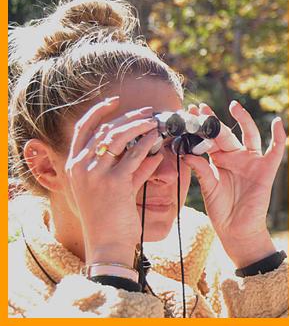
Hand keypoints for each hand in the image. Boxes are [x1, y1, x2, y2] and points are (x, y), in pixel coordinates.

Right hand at [65, 96, 162, 265]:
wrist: (106, 244)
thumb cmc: (107, 217)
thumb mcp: (109, 189)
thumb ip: (127, 169)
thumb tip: (150, 152)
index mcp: (74, 165)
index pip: (83, 128)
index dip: (99, 111)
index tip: (114, 101)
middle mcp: (80, 166)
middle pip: (105, 130)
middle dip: (128, 117)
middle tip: (147, 112)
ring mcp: (95, 174)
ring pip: (118, 138)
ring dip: (139, 126)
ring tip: (154, 122)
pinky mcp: (114, 183)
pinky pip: (134, 157)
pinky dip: (147, 145)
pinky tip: (157, 140)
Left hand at [184, 101, 286, 266]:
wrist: (235, 229)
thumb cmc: (220, 208)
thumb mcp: (207, 186)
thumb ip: (199, 169)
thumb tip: (186, 153)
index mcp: (218, 160)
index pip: (209, 139)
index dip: (200, 127)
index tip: (190, 112)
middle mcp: (234, 157)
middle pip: (225, 134)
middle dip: (214, 121)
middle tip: (202, 108)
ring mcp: (251, 161)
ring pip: (249, 135)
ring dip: (243, 120)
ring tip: (233, 106)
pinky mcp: (266, 170)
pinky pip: (274, 151)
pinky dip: (278, 137)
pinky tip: (276, 122)